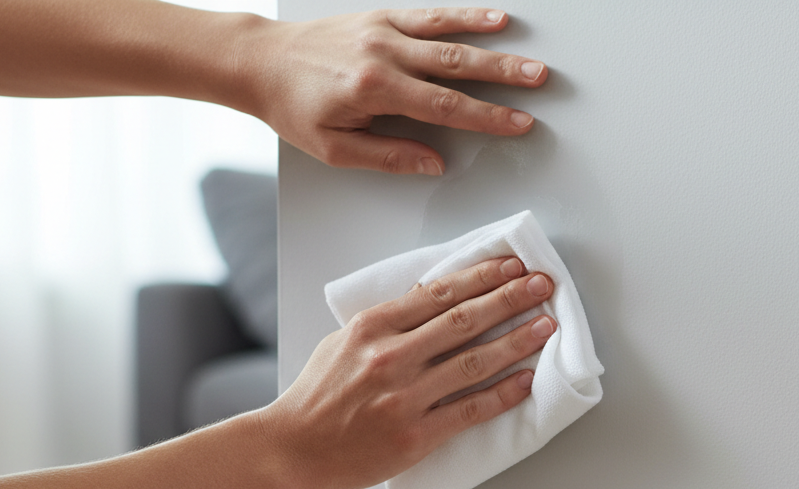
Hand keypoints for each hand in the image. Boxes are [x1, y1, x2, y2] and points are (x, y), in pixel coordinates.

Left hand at [239, 8, 547, 174]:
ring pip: (448, 36)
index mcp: (374, 90)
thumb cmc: (294, 109)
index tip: (517, 123)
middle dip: (502, 76)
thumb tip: (434, 164)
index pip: (444, 107)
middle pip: (455, 66)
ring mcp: (383, 30)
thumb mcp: (335, 149)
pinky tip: (491, 16)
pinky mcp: (379, 17)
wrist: (259, 62)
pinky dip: (462, 15)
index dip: (486, 117)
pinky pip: (429, 15)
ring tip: (527, 54)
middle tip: (538, 82)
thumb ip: (387, 157)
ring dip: (492, 44)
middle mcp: (383, 54)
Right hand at [267, 256, 554, 488]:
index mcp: (372, 327)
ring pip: (474, 363)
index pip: (439, 293)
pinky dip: (503, 394)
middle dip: (510, 299)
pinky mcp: (415, 435)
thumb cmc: (317, 397)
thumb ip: (386, 322)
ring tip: (546, 328)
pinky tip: (526, 381)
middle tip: (543, 286)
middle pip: (464, 320)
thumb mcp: (342, 342)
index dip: (481, 278)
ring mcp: (405, 398)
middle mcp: (391, 357)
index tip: (512, 267)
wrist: (294, 449)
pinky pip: (470, 410)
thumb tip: (430, 297)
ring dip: (516, 342)